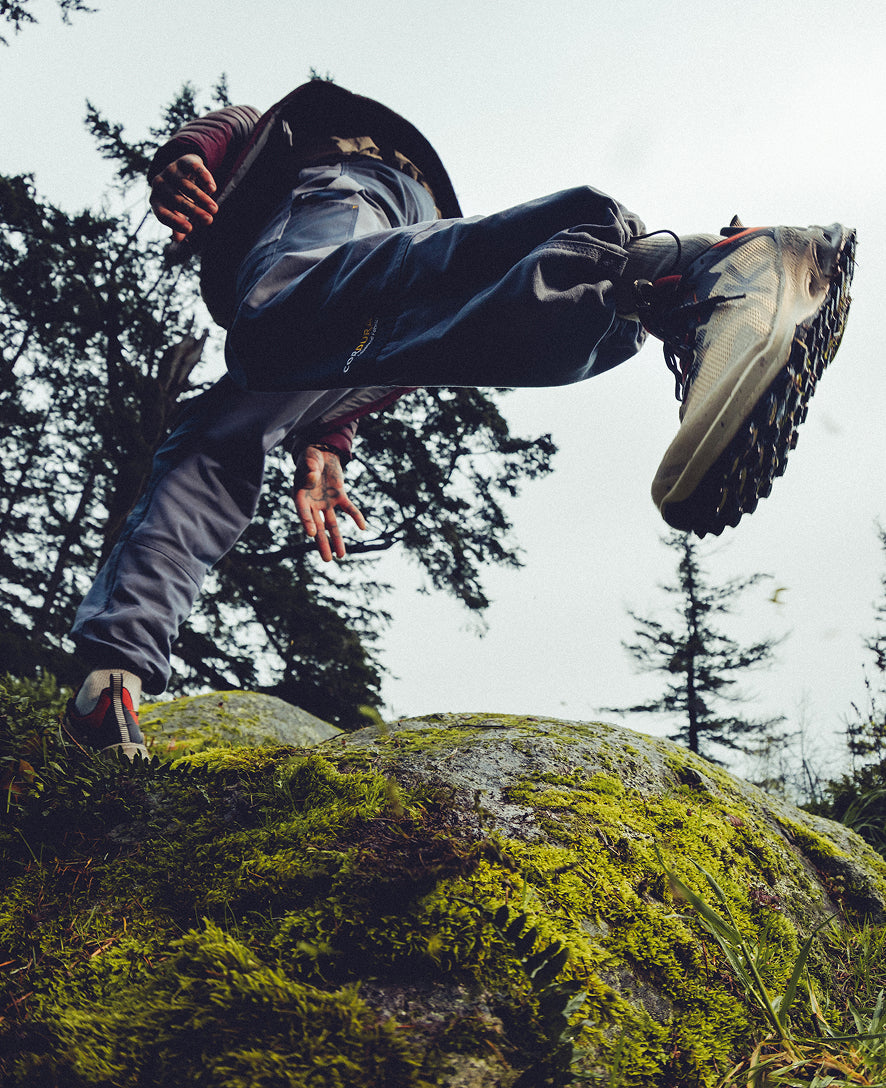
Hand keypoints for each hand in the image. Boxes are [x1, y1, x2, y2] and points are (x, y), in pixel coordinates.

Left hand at [150, 153, 218, 241]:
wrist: (182, 170)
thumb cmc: (179, 197)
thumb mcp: (177, 212)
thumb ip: (178, 225)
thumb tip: (178, 239)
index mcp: (156, 200)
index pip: (161, 213)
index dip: (174, 221)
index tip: (189, 229)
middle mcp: (159, 184)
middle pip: (175, 199)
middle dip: (193, 210)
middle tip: (209, 220)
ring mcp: (170, 170)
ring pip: (185, 185)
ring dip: (201, 198)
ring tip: (214, 209)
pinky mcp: (184, 161)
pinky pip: (194, 169)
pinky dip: (203, 178)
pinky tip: (212, 189)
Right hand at [293, 446, 365, 561]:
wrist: (321, 452)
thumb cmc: (310, 456)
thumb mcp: (308, 459)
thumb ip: (309, 469)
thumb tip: (312, 477)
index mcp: (301, 496)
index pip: (303, 511)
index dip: (306, 521)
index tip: (310, 534)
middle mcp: (313, 503)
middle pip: (317, 526)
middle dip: (323, 542)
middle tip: (327, 560)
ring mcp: (326, 502)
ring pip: (332, 523)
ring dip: (337, 538)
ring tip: (341, 556)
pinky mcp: (339, 497)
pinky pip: (348, 508)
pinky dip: (356, 516)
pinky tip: (363, 527)